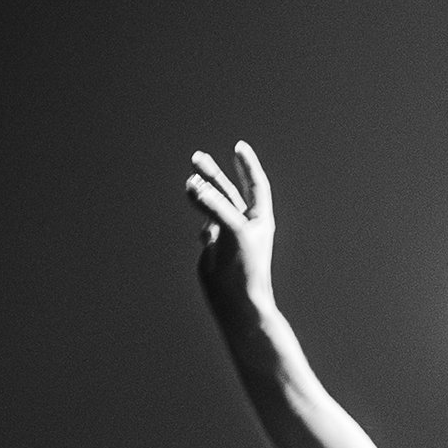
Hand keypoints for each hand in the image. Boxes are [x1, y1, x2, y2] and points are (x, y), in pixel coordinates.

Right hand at [186, 140, 276, 314]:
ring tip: (188, 177)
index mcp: (259, 219)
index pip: (255, 185)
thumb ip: (213, 204)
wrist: (237, 300)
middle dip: (213, 174)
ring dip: (201, 192)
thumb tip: (193, 184)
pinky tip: (204, 237)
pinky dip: (201, 222)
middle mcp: (244, 224)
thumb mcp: (232, 229)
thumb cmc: (244, 266)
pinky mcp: (214, 247)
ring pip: (212, 207)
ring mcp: (228, 235)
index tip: (238, 147)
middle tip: (197, 157)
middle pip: (229, 191)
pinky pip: (205, 226)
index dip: (247, 165)